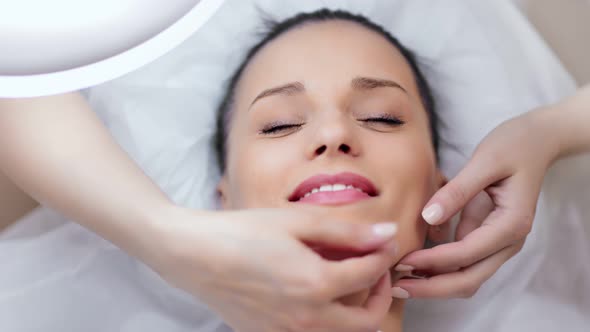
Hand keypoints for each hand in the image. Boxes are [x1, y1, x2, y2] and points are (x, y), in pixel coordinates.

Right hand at [146, 206, 397, 331]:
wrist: (194, 255)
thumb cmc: (243, 232)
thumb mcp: (297, 222)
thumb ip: (347, 232)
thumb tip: (388, 235)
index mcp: (316, 285)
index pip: (370, 275)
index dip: (384, 256)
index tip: (386, 242)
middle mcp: (306, 319)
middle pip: (367, 322)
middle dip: (380, 295)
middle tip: (375, 270)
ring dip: (355, 311)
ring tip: (345, 279)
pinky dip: (326, 317)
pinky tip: (314, 291)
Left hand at [392, 109, 559, 298]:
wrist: (536, 141)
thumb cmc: (512, 146)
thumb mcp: (484, 161)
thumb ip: (457, 191)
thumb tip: (428, 217)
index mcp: (511, 224)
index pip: (467, 253)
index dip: (433, 261)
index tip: (402, 260)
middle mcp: (509, 241)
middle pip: (469, 279)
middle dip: (432, 287)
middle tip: (396, 287)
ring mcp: (501, 243)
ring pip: (467, 276)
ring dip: (435, 282)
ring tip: (400, 280)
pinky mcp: (489, 238)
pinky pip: (464, 262)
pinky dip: (441, 268)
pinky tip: (414, 262)